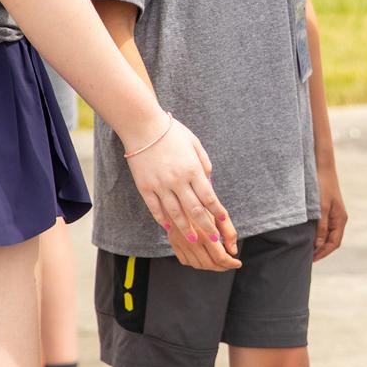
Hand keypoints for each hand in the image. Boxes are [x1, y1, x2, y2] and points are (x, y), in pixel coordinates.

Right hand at [125, 115, 239, 250]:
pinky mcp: (145, 187)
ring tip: (193, 239)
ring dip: (185, 228)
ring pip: (175, 213)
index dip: (217, 211)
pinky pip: (155, 208)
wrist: (143, 126)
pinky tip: (169, 228)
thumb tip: (210, 182)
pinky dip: (162, 220)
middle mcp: (177, 180)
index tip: (223, 222)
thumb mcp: (194, 144)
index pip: (208, 197)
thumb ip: (204, 164)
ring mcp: (160, 185)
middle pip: (194, 210)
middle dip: (205, 226)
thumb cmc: (172, 133)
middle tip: (213, 240)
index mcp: (192, 169)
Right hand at [166, 210, 241, 271]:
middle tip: (231, 264)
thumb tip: (233, 251)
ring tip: (219, 262)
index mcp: (204, 233)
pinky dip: (197, 264)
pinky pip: (186, 261)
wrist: (181, 196)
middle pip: (209, 264)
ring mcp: (180, 243)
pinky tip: (204, 258)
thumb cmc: (203, 203)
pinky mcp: (173, 243)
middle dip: (223, 267)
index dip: (231, 263)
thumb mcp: (220, 214)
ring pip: (197, 265)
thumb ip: (229, 232)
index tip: (238, 262)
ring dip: (210, 267)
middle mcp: (191, 240)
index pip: (220, 257)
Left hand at [313, 171, 347, 261]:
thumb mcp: (321, 208)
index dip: (323, 253)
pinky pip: (324, 226)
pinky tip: (308, 236)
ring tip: (306, 249)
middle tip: (307, 258)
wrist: (322, 168)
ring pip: (328, 234)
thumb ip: (321, 227)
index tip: (311, 259)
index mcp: (341, 219)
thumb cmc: (322, 186)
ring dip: (319, 243)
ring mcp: (334, 214)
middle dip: (321, 250)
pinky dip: (317, 234)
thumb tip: (319, 245)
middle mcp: (339, 218)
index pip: (334, 243)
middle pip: (332, 240)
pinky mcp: (328, 209)